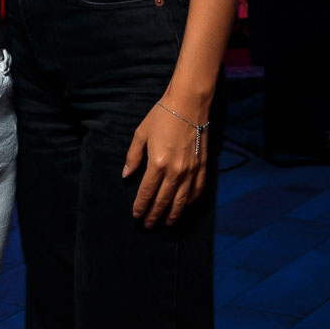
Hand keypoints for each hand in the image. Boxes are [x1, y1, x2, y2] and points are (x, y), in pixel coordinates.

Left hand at [122, 100, 208, 227]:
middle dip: (154, 215)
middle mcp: (175, 171)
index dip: (141, 206)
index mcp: (157, 163)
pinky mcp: (203, 166)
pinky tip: (186, 205)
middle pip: (163, 200)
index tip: (136, 215)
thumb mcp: (140, 134)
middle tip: (148, 225)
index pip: (147, 192)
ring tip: (167, 222)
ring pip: (182, 200)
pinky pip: (198, 189)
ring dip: (173, 214)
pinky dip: (191, 201)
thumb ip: (132, 157)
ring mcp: (191, 170)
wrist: (189, 104)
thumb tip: (126, 175)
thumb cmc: (162, 116)